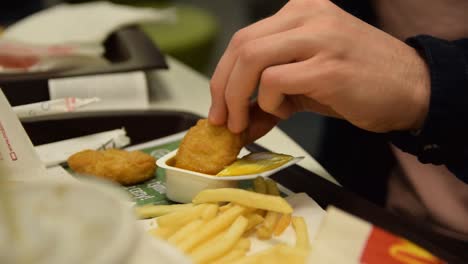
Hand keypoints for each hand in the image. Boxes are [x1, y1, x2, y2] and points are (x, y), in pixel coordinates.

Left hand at [208, 0, 429, 139]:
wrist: (411, 88)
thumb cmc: (359, 82)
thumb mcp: (307, 83)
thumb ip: (270, 97)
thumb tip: (238, 123)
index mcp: (300, 12)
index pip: (243, 39)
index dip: (222, 75)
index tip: (218, 106)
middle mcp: (308, 16)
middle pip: (241, 46)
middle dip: (222, 89)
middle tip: (224, 120)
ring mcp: (319, 38)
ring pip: (251, 59)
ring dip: (238, 98)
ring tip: (246, 121)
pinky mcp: (328, 67)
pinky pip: (275, 81)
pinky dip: (268, 103)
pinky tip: (285, 112)